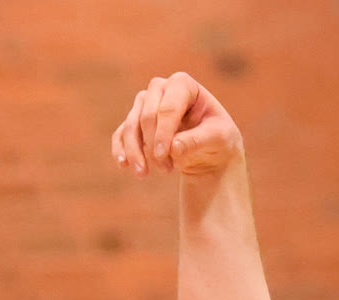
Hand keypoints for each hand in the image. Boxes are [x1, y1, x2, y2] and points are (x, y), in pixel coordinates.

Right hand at [110, 72, 242, 177]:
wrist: (209, 148)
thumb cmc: (217, 137)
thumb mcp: (218, 138)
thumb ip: (198, 140)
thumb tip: (173, 147)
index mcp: (183, 85)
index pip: (168, 106)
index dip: (164, 131)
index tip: (164, 155)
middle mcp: (161, 89)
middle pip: (146, 115)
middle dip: (152, 144)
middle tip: (167, 170)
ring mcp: (145, 104)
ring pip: (130, 126)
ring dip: (135, 152)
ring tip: (143, 175)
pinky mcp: (134, 122)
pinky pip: (120, 135)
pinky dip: (120, 151)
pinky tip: (124, 166)